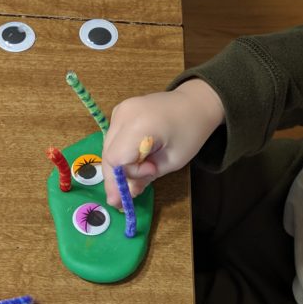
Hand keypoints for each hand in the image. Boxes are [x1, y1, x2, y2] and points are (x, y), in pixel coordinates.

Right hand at [101, 78, 224, 207]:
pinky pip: (113, 139)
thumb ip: (146, 177)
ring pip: (107, 147)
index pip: (116, 158)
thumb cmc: (189, 133)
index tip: (143, 182)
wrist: (195, 103)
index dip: (124, 176)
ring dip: (116, 167)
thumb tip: (126, 194)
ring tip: (131, 182)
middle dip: (114, 178)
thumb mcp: (172, 160)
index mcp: (139, 125)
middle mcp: (123, 114)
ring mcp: (120, 110)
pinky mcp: (120, 111)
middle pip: (108, 153)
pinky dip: (119, 153)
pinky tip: (132, 162)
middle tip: (122, 200)